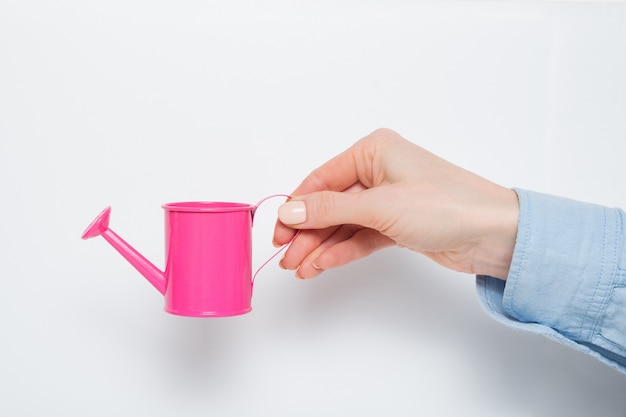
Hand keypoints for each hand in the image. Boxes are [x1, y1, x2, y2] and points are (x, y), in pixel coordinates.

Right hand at [273, 128, 518, 279]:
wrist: (494, 234)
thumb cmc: (445, 205)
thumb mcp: (380, 206)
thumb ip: (330, 209)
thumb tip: (288, 212)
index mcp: (373, 151)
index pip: (322, 179)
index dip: (297, 207)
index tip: (278, 233)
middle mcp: (379, 171)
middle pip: (330, 204)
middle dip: (308, 233)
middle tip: (287, 259)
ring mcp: (388, 199)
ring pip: (344, 223)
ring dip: (322, 246)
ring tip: (300, 269)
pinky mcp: (397, 224)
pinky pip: (361, 236)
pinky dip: (343, 250)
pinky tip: (323, 265)